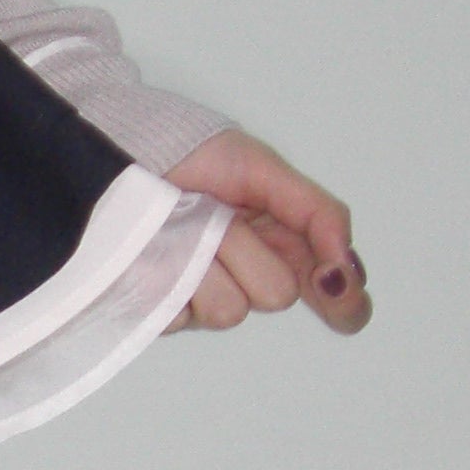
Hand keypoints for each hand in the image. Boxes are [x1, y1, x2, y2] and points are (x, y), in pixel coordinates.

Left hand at [161, 129, 369, 333]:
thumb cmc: (195, 154)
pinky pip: (178, 316)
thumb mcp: (265, 169)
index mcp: (282, 245)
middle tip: (224, 217)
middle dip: (253, 252)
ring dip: (207, 261)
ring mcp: (204, 296)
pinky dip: (167, 277)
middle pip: (278, 295)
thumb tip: (344, 265)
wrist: (125, 153)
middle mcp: (247, 276)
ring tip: (184, 225)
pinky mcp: (161, 310)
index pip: (329, 291)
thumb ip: (316, 212)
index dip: (342, 301)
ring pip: (229, 309)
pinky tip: (154, 249)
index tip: (334, 291)